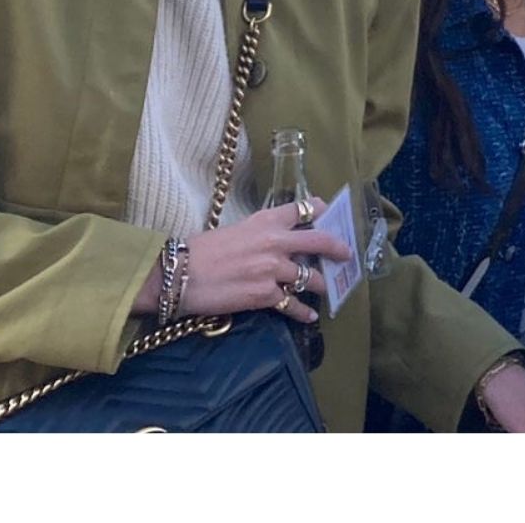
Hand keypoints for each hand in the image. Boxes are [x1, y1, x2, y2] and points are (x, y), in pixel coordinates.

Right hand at [179, 197, 354, 322]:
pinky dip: (303, 312)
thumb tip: (273, 242)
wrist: (177, 275)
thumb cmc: (197, 251)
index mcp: (264, 222)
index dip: (317, 208)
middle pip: (318, 241)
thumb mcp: (232, 231)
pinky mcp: (265, 295)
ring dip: (321, 284)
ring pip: (309, 277)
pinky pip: (293, 304)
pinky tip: (311, 316)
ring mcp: (273, 270)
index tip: (326, 209)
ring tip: (327, 288)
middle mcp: (275, 243)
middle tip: (347, 255)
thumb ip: (257, 233)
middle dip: (337, 248)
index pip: (300, 210)